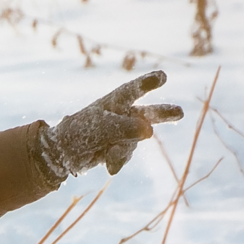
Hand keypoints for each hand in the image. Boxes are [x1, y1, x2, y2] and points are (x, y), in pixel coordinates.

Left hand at [37, 70, 182, 178]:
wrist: (63, 154)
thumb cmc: (78, 132)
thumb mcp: (100, 128)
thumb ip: (125, 128)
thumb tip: (150, 132)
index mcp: (115, 101)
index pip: (134, 90)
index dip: (148, 83)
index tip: (162, 77)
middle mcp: (123, 114)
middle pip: (148, 113)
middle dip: (163, 114)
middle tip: (180, 113)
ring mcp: (124, 132)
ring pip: (135, 142)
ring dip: (122, 150)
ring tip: (107, 153)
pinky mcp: (121, 148)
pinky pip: (127, 156)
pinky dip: (118, 161)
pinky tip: (108, 167)